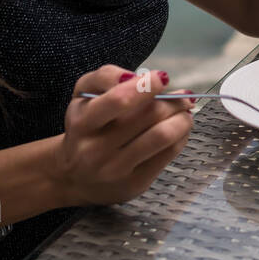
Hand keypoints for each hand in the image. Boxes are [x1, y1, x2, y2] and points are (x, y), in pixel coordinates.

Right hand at [53, 65, 193, 206]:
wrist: (74, 177)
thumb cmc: (84, 127)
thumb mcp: (83, 95)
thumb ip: (106, 77)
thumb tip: (138, 77)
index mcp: (83, 122)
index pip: (118, 100)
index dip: (146, 86)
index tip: (162, 77)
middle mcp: (97, 149)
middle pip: (149, 116)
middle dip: (172, 101)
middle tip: (182, 96)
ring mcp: (117, 169)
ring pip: (163, 136)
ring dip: (182, 118)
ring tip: (185, 111)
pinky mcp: (135, 183)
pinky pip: (168, 154)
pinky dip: (181, 136)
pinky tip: (179, 129)